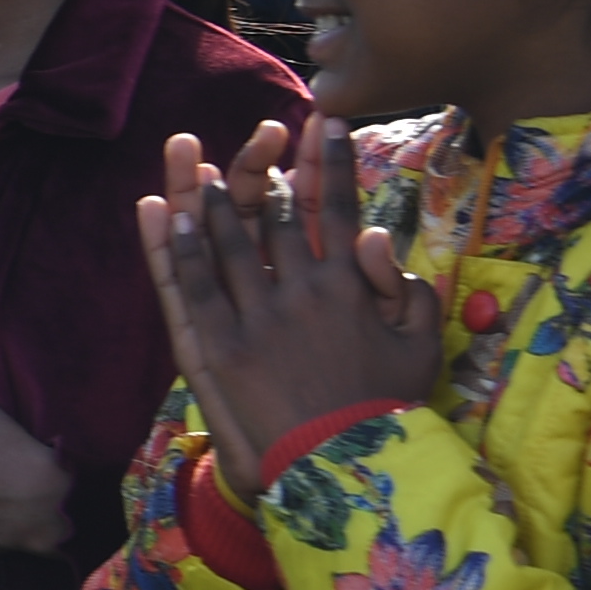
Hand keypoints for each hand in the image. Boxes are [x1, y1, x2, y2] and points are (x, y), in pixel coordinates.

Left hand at [146, 114, 437, 475]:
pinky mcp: (222, 346)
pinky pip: (196, 287)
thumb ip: (404, 285)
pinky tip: (171, 218)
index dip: (332, 164)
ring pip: (230, 243)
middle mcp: (301, 289)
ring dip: (214, 203)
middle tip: (261, 138)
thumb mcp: (419, 343)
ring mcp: (257, 317)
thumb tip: (376, 234)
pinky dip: (182, 249)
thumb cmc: (388, 406)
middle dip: (268, 171)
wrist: (344, 465)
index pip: (338, 209)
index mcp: (350, 284)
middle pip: (277, 217)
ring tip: (203, 172)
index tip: (327, 125)